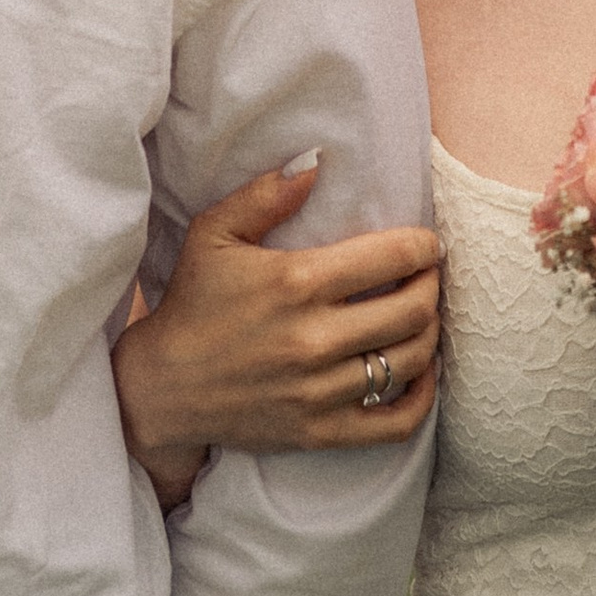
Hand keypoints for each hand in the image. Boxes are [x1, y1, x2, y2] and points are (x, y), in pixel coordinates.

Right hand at [113, 163, 441, 511]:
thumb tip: (315, 164)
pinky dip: (421, 399)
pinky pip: (395, 423)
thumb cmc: (193, 304)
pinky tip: (418, 373)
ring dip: (429, 334)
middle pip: (412, 309)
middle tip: (427, 276)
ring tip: (421, 316)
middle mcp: (314, 338)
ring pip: (409, 361)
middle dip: (432, 286)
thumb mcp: (214, 234)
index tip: (426, 243)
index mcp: (296, 281)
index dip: (423, 246)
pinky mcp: (319, 431)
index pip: (391, 257)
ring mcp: (319, 390)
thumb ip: (264, 194)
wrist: (163, 388)